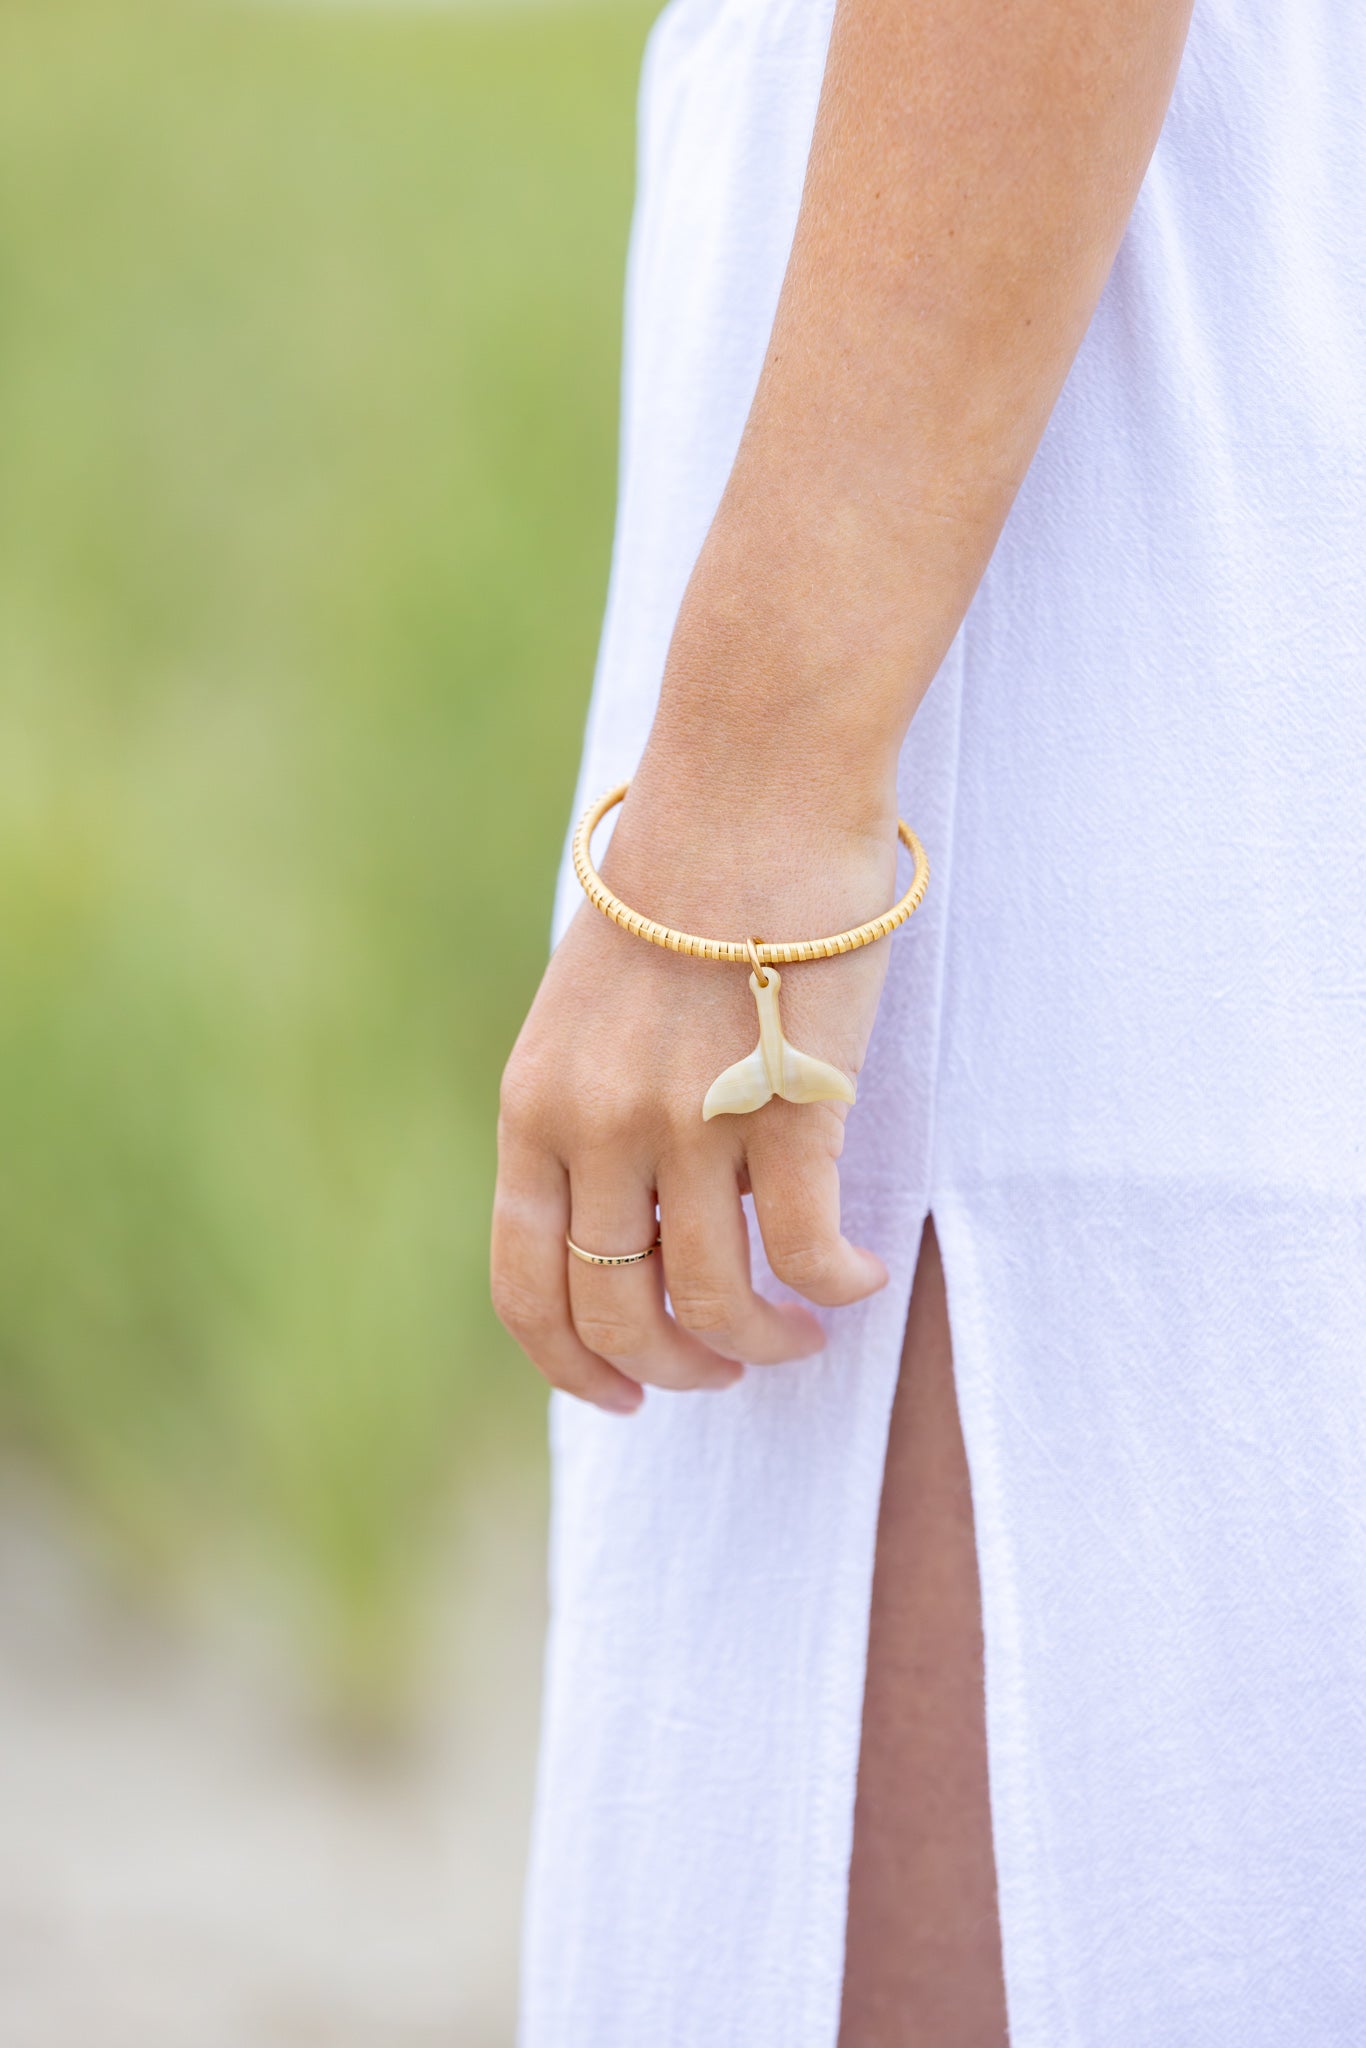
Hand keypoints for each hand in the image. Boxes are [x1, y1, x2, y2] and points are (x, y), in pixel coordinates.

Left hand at [491, 738, 898, 1411]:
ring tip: (803, 1331)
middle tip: (730, 1366)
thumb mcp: (585, 1013)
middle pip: (619, 1315)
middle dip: (678, 1370)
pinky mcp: (787, 1098)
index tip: (625, 1395)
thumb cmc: (680, 895)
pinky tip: (859, 1276)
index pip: (527, 1289)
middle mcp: (595, 1126)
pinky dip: (837, 1285)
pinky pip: (808, 1248)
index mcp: (533, 1108)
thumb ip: (588, 1117)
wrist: (747, 789)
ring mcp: (688, 1115)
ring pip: (719, 1299)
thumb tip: (638, 1230)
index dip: (573, 1368)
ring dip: (766, 1342)